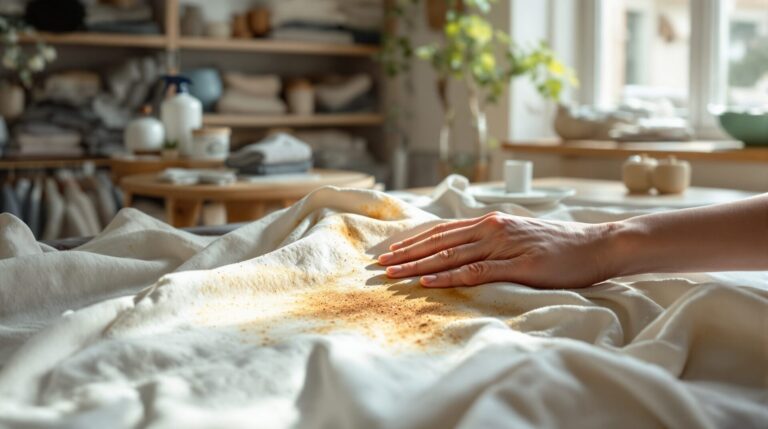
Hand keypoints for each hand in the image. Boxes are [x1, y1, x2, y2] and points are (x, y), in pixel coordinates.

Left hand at [378, 212, 614, 288]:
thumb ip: (492, 241)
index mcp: (491, 221)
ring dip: (418, 266)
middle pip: (439, 242)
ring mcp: (504, 246)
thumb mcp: (519, 237)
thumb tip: (465, 252)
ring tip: (393, 274)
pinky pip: (476, 271)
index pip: (442, 231)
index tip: (390, 251)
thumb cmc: (558, 244)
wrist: (597, 244)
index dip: (414, 242)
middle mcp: (492, 228)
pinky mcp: (518, 265)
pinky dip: (449, 277)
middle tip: (380, 266)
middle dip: (406, 254)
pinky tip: (428, 283)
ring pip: (451, 255)